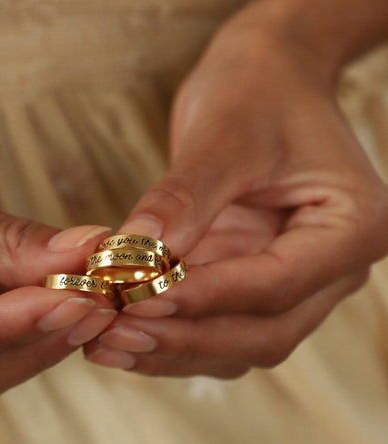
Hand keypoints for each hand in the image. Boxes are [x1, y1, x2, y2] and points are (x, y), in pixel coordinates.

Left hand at [83, 5, 387, 376]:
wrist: (265, 80)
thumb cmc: (259, 92)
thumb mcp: (224, 135)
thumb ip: (184, 199)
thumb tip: (135, 257)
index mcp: (350, 227)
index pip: (277, 283)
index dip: (205, 298)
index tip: (140, 300)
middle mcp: (330, 268)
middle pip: (263, 331)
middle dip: (185, 338)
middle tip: (115, 334)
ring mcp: (292, 281)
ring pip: (237, 342)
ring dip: (172, 349)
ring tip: (106, 344)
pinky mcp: (251, 282)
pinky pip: (215, 326)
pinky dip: (170, 334)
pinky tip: (122, 334)